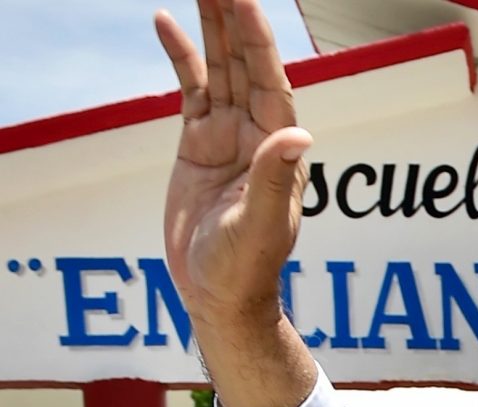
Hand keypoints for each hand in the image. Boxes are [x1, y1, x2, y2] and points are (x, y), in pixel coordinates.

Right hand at [156, 0, 307, 321]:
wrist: (219, 292)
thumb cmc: (245, 267)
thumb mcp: (259, 224)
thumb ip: (275, 180)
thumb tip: (298, 135)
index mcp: (278, 149)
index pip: (270, 80)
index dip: (258, 40)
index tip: (244, 0)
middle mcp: (256, 134)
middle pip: (246, 64)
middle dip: (234, 21)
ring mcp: (227, 136)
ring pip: (219, 69)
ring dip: (211, 28)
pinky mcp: (198, 144)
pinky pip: (190, 88)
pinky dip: (180, 56)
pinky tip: (165, 22)